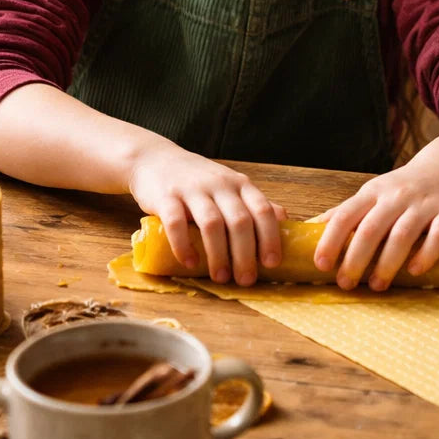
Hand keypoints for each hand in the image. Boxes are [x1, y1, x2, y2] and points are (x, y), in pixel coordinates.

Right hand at [127, 140, 285, 285]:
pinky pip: (176, 223)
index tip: (272, 263)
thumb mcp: (231, 185)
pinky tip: (190, 263)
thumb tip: (284, 220)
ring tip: (221, 277)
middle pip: (240, 221)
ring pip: (212, 224)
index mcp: (240, 184)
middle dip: (245, 254)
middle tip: (246, 280)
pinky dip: (184, 245)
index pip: (262, 210)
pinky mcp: (166, 197)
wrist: (155, 159)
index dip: (270, 238)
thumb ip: (253, 203)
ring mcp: (192, 189)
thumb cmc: (199, 179)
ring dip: (218, 255)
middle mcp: (220, 185)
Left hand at [312, 160, 438, 290]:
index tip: (321, 265)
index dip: (331, 240)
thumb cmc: (402, 188)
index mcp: (373, 192)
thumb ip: (344, 212)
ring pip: (403, 234)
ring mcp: (424, 204)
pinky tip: (414, 271)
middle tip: (346, 283)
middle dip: (355, 259)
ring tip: (377, 285)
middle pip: (371, 229)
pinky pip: (438, 235)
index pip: (345, 215)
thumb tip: (307, 229)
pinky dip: (426, 255)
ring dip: (387, 263)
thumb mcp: (371, 194)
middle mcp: (397, 196)